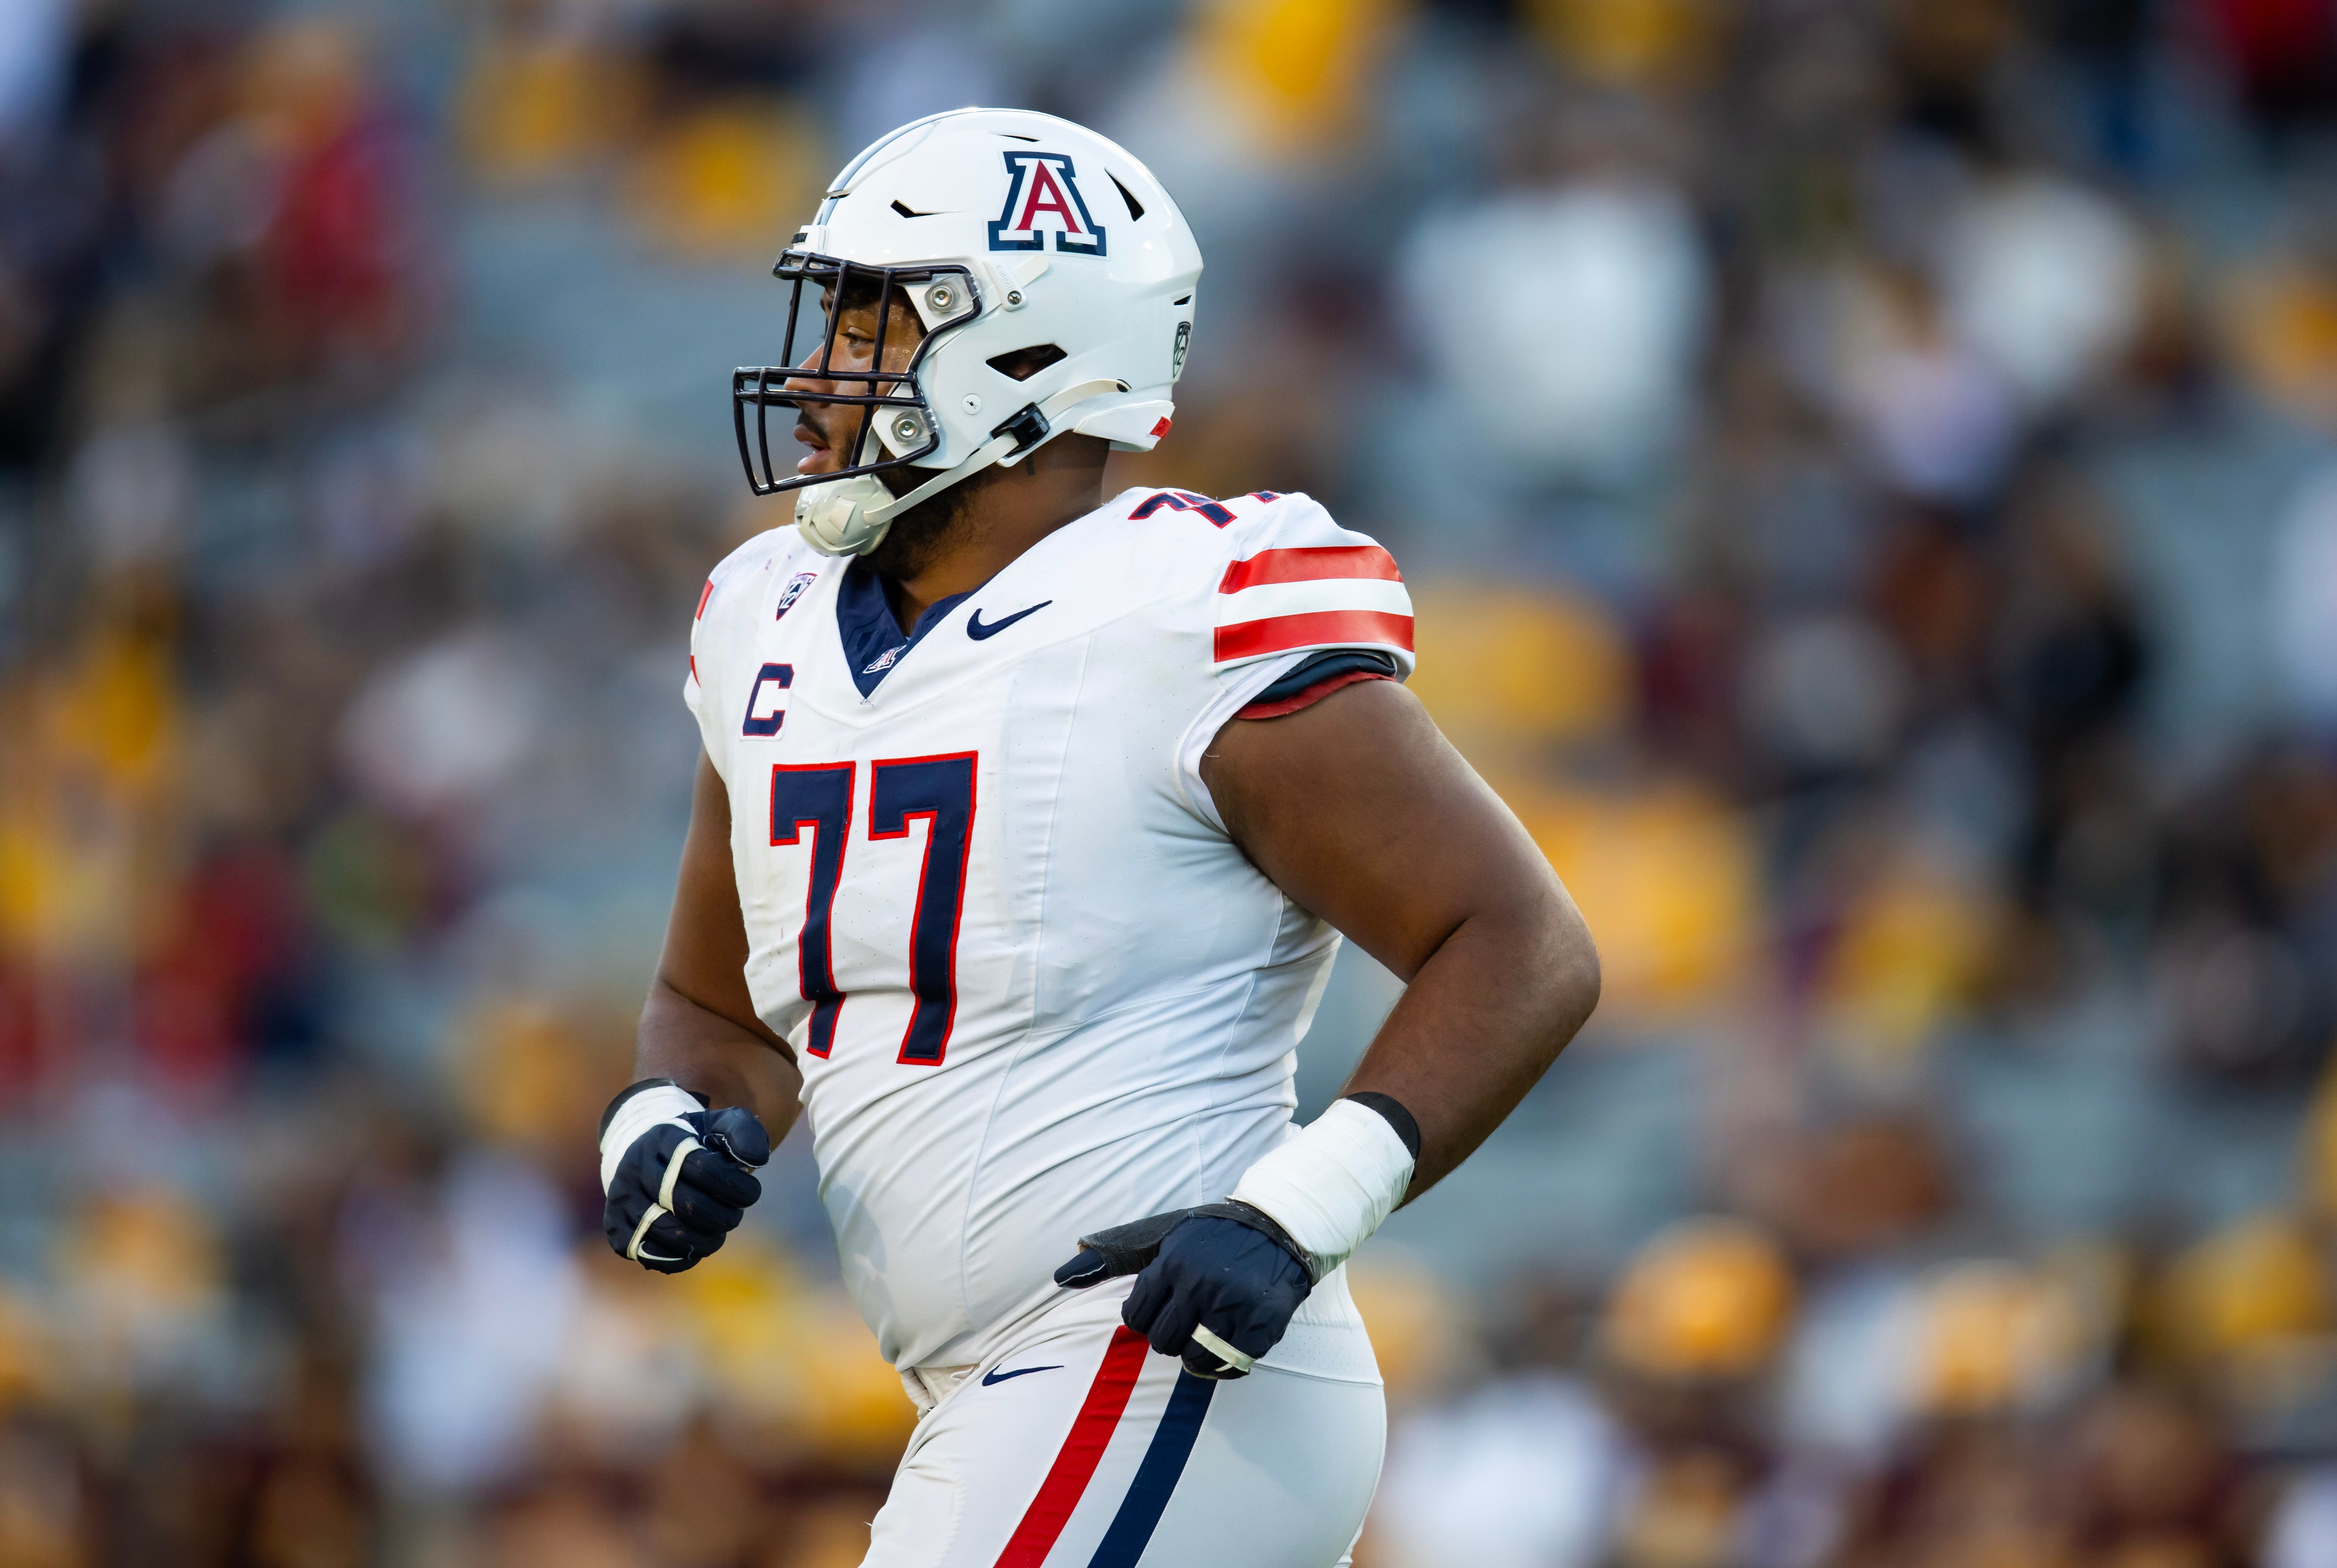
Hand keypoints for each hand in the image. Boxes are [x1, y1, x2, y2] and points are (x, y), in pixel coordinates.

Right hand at [600, 1084, 769, 1274]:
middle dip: (722, 1217)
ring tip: (717, 1234)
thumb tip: (755, 1161)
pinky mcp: (614, 1225)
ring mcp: (621, 1197)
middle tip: (734, 1216)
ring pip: (664, 1231)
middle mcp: (635, 1165)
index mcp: (664, 1137)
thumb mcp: (721, 1125)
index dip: (734, 1186)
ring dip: (702, 1241)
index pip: (703, 1167)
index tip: (750, 1191)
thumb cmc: (694, 1143)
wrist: (645, 1150)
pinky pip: (646, 1253)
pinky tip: (695, 1248)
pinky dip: (677, 1258)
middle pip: (685, 1203)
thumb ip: (745, 1134)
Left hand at [1054, 1202, 1312, 1378]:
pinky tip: (1232, 1342)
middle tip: (1187, 1323)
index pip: (1136, 1317)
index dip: (1145, 1320)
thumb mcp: (1161, 1234)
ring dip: (1198, 1355)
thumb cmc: (1211, 1234)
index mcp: (1171, 1263)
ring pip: (1195, 1359)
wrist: (1278, 1226)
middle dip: (1170, 1338)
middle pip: (1162, 1342)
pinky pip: (1233, 1365)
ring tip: (1207, 1335)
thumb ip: (1114, 1255)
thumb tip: (1061, 1276)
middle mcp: (1200, 1284)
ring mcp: (1233, 1306)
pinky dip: (1230, 1362)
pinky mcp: (1263, 1324)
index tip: (1162, 1310)